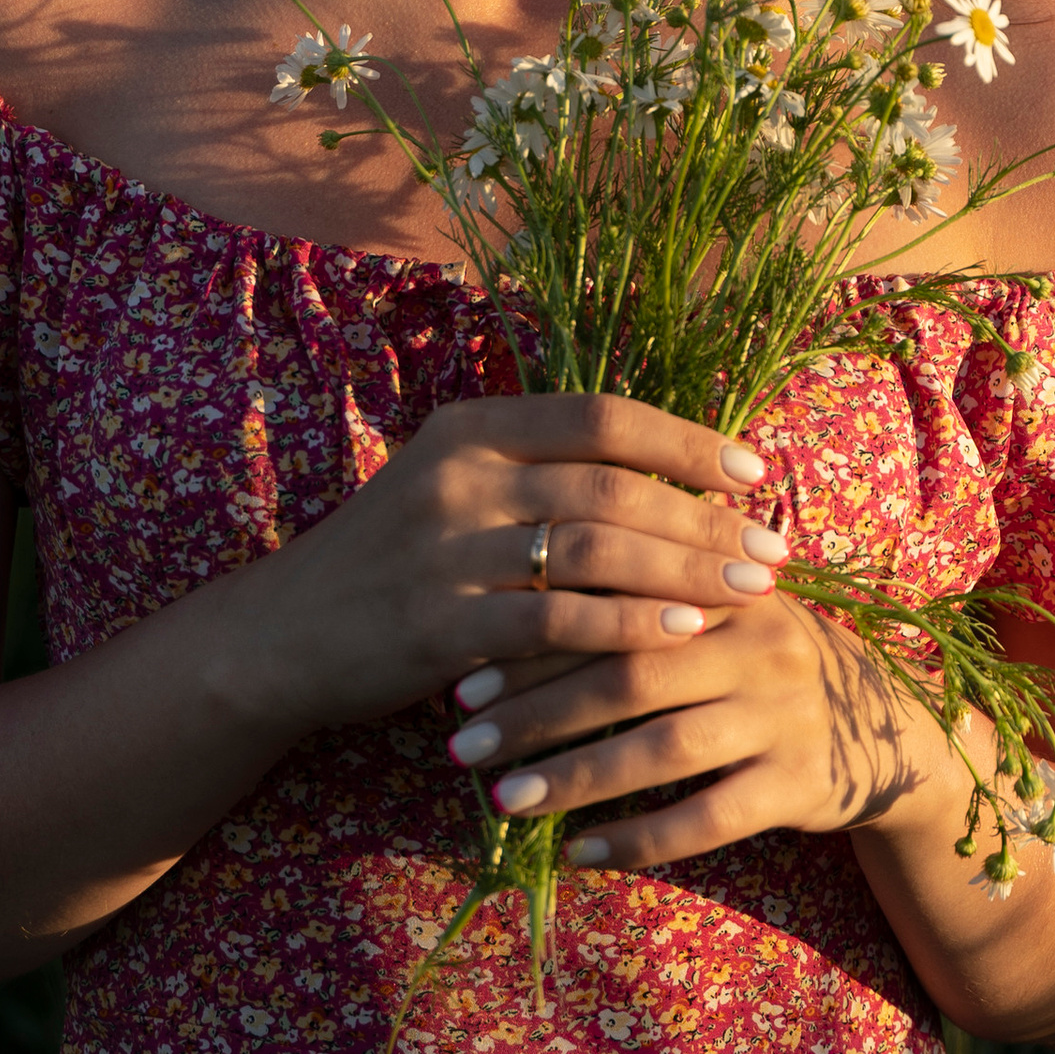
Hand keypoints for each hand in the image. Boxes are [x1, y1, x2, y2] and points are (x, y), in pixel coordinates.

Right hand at [256, 393, 790, 735]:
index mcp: (470, 428)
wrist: (281, 637)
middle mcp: (458, 476)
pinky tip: (684, 634)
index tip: (756, 473)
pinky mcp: (438, 624)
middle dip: (706, 518)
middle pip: (611, 484)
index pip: (602, 416)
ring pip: (594, 549)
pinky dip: (630, 625)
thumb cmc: (392, 563)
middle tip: (774, 549)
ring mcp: (444, 550)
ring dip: (686, 571)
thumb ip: (540, 471)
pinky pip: (558, 622)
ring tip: (751, 592)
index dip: (688, 442)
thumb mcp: (451, 488)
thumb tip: (670, 477)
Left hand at [442, 588, 947, 874]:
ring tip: (505, 801)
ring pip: (663, 750)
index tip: (463, 677)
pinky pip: (708, 819)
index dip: (535, 643)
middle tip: (464, 743)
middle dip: (536, 713)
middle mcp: (762, 645)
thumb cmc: (768, 666)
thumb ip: (643, 594)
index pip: (617, 604)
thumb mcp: (723, 613)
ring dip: (575, 778)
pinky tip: (584, 855)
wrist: (891, 731)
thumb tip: (509, 606)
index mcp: (728, 589)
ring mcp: (786, 716)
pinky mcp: (802, 786)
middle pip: (630, 675)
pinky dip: (640, 839)